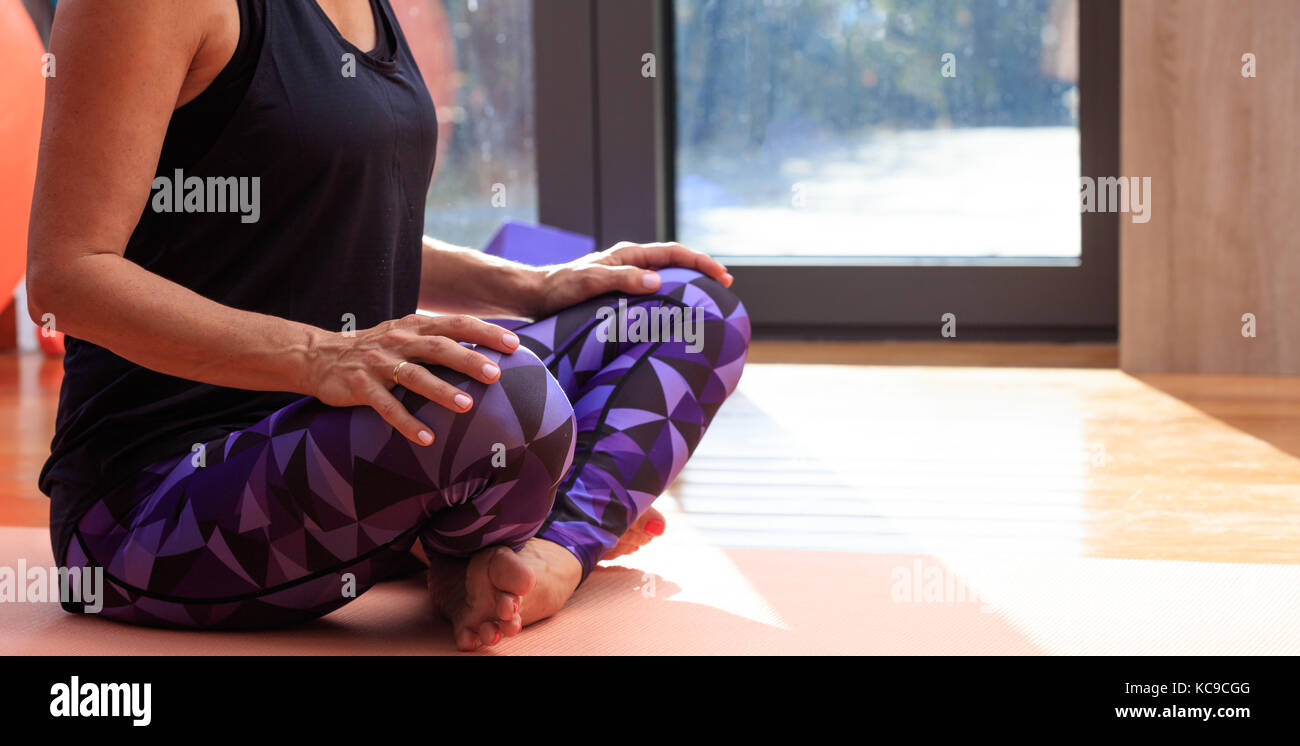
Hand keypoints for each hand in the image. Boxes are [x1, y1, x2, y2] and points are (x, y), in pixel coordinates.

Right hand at [305, 314, 520, 444]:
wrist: (318, 356)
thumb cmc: (376, 349)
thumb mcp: (405, 334)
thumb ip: (438, 338)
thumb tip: (485, 350)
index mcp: (414, 325)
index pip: (456, 323)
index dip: (485, 332)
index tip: (514, 343)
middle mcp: (398, 341)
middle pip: (438, 347)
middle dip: (468, 359)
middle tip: (495, 374)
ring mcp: (378, 363)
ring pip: (414, 376)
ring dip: (441, 391)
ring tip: (466, 406)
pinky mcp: (360, 386)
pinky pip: (386, 407)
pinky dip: (406, 423)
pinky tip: (427, 439)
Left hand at [527, 241, 732, 317]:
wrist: (536, 296)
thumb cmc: (560, 289)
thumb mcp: (591, 283)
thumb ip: (623, 280)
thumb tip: (658, 281)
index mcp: (628, 255)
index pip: (674, 253)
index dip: (701, 262)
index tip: (722, 276)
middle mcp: (630, 263)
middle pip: (675, 263)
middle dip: (701, 272)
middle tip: (724, 287)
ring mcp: (626, 278)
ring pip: (666, 278)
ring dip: (687, 287)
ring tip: (707, 303)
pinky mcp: (620, 293)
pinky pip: (653, 294)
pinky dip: (670, 301)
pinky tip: (675, 317)